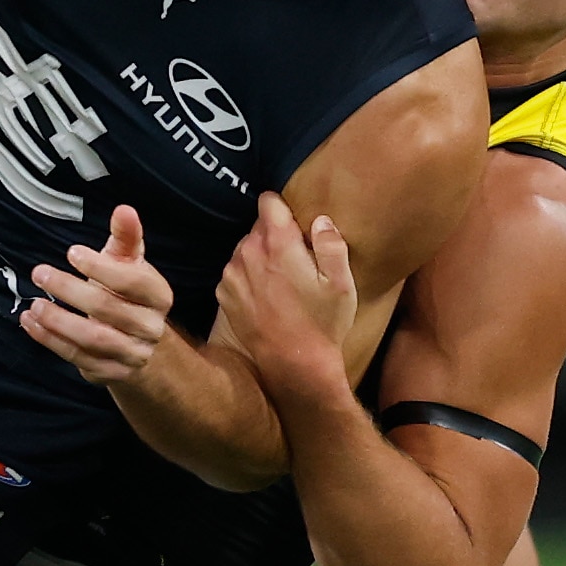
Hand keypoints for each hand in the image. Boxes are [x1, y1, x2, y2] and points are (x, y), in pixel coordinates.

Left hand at [20, 205, 174, 384]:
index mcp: (158, 296)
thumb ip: (125, 238)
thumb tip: (124, 210)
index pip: (133, 282)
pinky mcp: (111, 372)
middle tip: (40, 273)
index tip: (72, 253)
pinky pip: (78, 358)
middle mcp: (150, 327)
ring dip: (59, 321)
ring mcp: (132, 353)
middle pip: (108, 309)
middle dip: (70, 290)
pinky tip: (31, 323)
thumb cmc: (127, 294)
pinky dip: (50, 341)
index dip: (101, 267)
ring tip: (34, 304)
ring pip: (93, 339)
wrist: (137, 342)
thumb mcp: (128, 263)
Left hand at [217, 194, 355, 405]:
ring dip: (261, 256)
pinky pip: (236, 270)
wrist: (294, 364)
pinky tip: (268, 296)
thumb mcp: (342, 283)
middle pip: (259, 227)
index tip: (296, 224)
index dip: (284, 209)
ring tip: (283, 282)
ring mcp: (231, 274)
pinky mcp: (224, 293)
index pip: (269, 201)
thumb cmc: (322, 323)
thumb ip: (331, 244)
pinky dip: (249, 276)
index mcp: (277, 244)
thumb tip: (320, 220)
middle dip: (276, 236)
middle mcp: (247, 253)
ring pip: (246, 248)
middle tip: (298, 260)